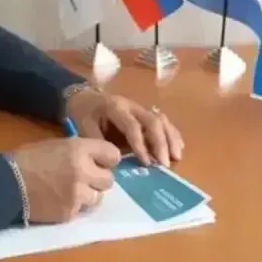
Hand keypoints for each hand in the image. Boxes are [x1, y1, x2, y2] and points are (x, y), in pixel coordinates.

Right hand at [8, 137, 120, 222]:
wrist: (6, 183)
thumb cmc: (28, 159)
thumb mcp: (56, 145)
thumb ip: (79, 152)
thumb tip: (94, 159)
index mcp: (80, 150)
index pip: (113, 155)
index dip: (107, 159)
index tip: (100, 162)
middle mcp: (83, 172)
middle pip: (109, 180)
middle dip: (98, 180)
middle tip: (85, 179)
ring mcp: (78, 195)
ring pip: (97, 198)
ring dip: (87, 195)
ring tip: (70, 192)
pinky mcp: (69, 213)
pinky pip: (81, 210)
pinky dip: (73, 207)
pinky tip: (59, 201)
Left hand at [65, 88, 183, 166]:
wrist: (84, 97)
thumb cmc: (83, 114)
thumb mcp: (83, 128)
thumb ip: (98, 142)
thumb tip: (114, 160)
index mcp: (115, 107)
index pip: (132, 126)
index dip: (140, 145)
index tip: (146, 163)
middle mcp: (131, 106)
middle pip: (152, 121)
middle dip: (161, 143)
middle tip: (165, 164)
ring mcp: (140, 108)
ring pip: (161, 120)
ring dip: (171, 138)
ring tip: (177, 156)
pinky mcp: (144, 113)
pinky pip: (162, 121)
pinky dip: (172, 133)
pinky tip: (178, 147)